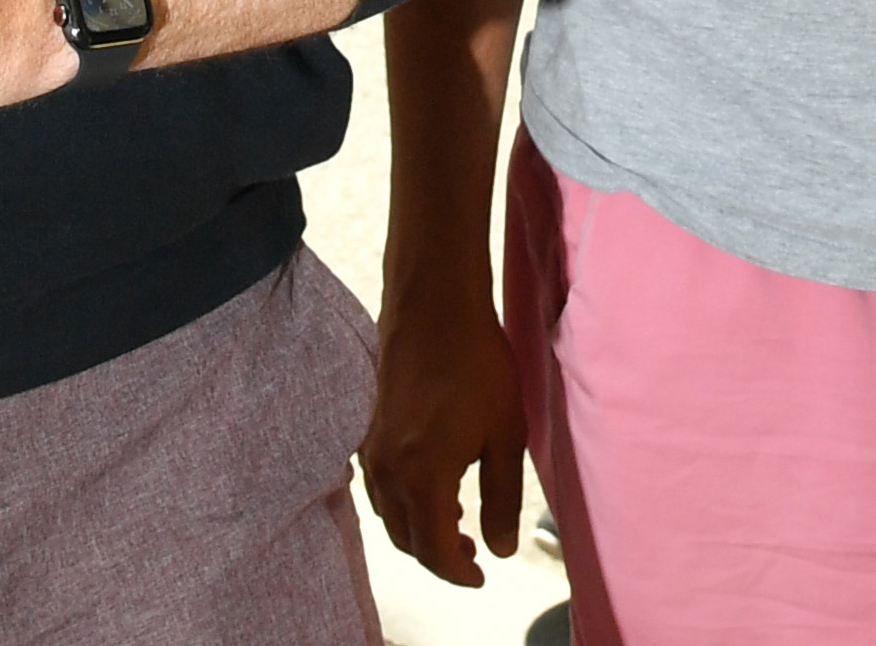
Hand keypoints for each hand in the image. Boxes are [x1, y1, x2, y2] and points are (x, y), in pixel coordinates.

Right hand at [361, 279, 525, 587]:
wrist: (435, 300)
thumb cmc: (477, 363)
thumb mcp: (506, 434)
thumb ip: (502, 499)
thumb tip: (500, 549)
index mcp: (422, 475)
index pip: (433, 551)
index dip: (458, 574)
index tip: (482, 575)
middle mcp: (387, 466)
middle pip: (405, 537)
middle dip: (436, 555)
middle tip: (471, 552)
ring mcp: (373, 442)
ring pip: (387, 510)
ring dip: (417, 526)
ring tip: (455, 518)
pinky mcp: (370, 422)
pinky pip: (378, 481)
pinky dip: (402, 497)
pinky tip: (432, 481)